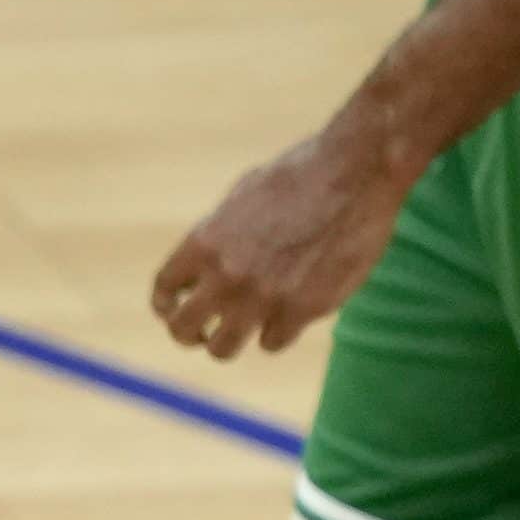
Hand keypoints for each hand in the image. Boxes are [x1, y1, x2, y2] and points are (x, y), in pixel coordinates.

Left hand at [152, 120, 417, 358]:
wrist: (356, 171)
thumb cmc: (301, 174)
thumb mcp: (242, 195)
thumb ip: (217, 236)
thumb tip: (202, 267)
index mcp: (204, 242)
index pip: (163, 290)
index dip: (165, 306)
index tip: (174, 310)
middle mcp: (225, 275)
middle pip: (182, 330)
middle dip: (189, 335)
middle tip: (202, 334)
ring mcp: (262, 296)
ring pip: (223, 348)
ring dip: (228, 342)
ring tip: (241, 332)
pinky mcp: (301, 309)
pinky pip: (272, 343)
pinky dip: (277, 333)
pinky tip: (287, 316)